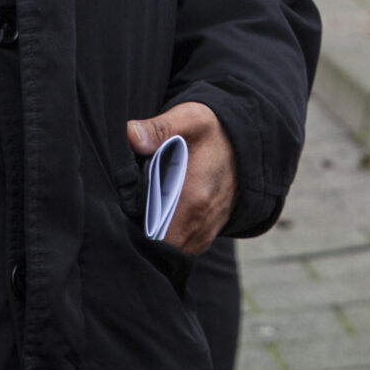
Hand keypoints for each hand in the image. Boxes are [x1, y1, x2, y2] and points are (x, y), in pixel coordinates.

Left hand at [128, 102, 236, 254]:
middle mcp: (200, 222)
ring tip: (144, 210)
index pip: (150, 231)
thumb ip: (159, 129)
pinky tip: (160, 215)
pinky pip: (182, 248)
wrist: (246, 146)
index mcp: (193, 197)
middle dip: (139, 231)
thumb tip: (131, 136)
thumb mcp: (189, 120)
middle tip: (131, 207)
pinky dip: (169, 238)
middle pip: (157, 244)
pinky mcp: (207, 235)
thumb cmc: (213, 133)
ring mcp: (205, 232)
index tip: (123, 206)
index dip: (131, 223)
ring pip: (170, 249)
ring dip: (154, 236)